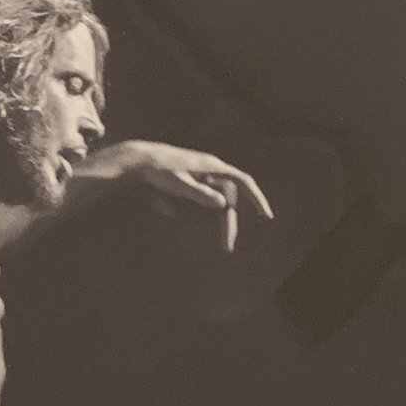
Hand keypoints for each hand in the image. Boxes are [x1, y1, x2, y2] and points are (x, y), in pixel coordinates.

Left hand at [90, 141, 274, 250]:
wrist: (140, 160)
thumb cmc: (159, 170)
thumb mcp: (179, 184)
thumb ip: (200, 194)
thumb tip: (224, 204)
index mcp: (213, 167)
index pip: (243, 182)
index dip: (257, 198)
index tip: (266, 215)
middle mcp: (211, 169)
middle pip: (228, 200)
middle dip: (227, 223)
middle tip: (227, 246)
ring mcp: (202, 175)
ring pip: (214, 202)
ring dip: (204, 218)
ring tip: (181, 220)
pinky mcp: (192, 181)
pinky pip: (201, 200)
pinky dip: (192, 211)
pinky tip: (169, 209)